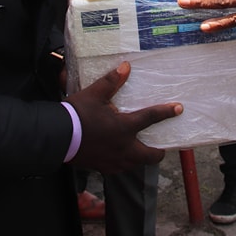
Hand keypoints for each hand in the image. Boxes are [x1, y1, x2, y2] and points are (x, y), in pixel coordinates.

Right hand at [67, 62, 181, 173]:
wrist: (57, 137)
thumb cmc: (77, 115)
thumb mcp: (94, 94)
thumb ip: (112, 81)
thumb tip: (125, 67)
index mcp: (124, 128)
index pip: (151, 118)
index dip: (166, 112)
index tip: (179, 109)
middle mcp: (123, 148)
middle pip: (150, 156)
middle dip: (159, 152)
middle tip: (161, 146)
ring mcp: (113, 161)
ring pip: (135, 164)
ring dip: (141, 158)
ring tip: (140, 150)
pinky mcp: (102, 168)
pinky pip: (119, 168)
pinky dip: (124, 163)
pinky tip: (119, 156)